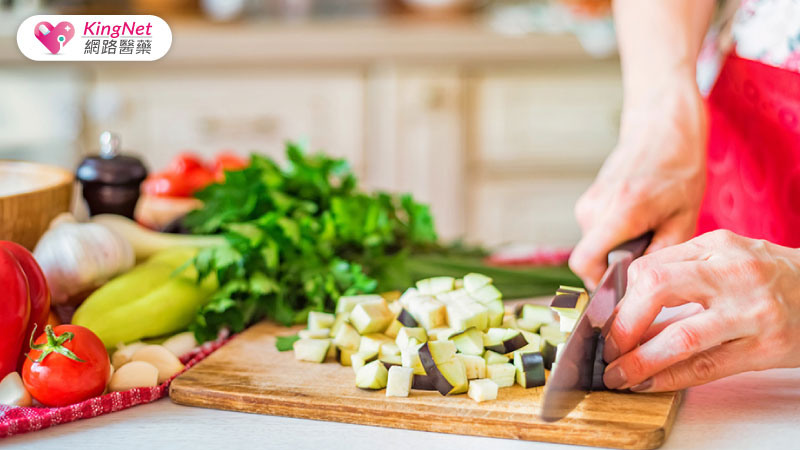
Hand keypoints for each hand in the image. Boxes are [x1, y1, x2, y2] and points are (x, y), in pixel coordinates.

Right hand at [569, 76, 706, 288]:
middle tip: (648, 249)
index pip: (584, 261)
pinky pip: (596, 232)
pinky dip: (614, 234)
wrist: (662, 131)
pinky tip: (637, 217)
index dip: (597, 283)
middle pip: (592, 257)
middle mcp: (596, 207)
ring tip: (646, 227)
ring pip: (595, 245)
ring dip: (617, 246)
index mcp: (621, 212)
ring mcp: (588, 202)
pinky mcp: (588, 200)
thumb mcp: (684, 219)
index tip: (620, 287)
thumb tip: (638, 285)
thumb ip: (659, 255)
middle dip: (616, 262)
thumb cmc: (678, 171)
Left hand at [602, 230, 799, 391]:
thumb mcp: (726, 260)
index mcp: (717, 245)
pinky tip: (648, 382)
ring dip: (640, 360)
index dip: (621, 299)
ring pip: (681, 336)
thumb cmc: (770, 277)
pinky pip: (707, 366)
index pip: (651, 267)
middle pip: (657, 288)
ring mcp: (752, 312)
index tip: (608, 321)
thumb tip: (627, 313)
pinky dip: (670, 377)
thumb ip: (681, 277)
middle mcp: (733, 273)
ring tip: (618, 374)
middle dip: (623, 324)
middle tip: (608, 346)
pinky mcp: (766, 348)